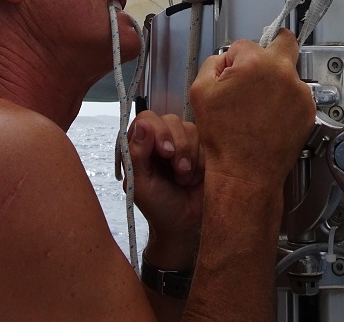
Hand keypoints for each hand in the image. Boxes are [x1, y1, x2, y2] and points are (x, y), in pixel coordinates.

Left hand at [127, 111, 203, 267]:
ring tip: (184, 178)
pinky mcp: (201, 149)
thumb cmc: (159, 207)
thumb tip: (142, 125)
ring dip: (189, 156)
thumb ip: (137, 154)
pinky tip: (194, 177)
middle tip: (178, 170)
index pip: (146, 119)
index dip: (157, 130)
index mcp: (141, 145)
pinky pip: (206, 140)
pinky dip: (201, 160)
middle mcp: (161, 139)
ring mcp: (182, 142)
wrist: (186, 225)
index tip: (165, 152)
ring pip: (190, 128)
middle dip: (177, 146)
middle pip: (170, 119)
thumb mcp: (141, 185)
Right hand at [189, 29, 314, 187]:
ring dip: (276, 78)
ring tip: (259, 103)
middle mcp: (282, 73)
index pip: (244, 44)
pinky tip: (269, 115)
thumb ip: (213, 63)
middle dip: (272, 46)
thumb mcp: (200, 91)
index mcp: (255, 63)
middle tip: (262, 61)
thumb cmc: (224, 138)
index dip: (233, 59)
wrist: (245, 172)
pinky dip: (285, 99)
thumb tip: (226, 59)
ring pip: (289, 70)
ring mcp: (299, 92)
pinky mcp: (308, 110)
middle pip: (284, 41)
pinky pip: (297, 93)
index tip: (232, 73)